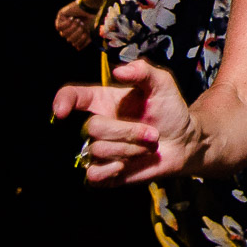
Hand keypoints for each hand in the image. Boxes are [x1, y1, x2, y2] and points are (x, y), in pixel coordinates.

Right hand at [52, 60, 194, 185]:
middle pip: (92, 128)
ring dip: (130, 149)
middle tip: (152, 133)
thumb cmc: (169, 111)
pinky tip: (129, 165)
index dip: (62, 102)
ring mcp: (97, 149)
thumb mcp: (162, 84)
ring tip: (148, 146)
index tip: (62, 111)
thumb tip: (119, 71)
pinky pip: (94, 175)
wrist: (184, 142)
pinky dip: (114, 170)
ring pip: (98, 150)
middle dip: (127, 131)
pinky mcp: (102, 173)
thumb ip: (143, 71)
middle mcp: (96, 125)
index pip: (73, 97)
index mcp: (104, 101)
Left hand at [55, 1, 93, 50]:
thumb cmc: (93, 17)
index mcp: (77, 33)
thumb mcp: (90, 31)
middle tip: (83, 25)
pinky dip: (66, 24)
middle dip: (77, 33)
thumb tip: (77, 48)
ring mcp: (64, 23)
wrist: (91, 6)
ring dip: (72, 28)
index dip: (80, 41)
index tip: (86, 34)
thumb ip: (85, 40)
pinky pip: (59, 27)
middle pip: (69, 39)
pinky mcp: (60, 17)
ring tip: (78, 21)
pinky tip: (72, 19)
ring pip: (63, 34)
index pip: (74, 43)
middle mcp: (70, 29)